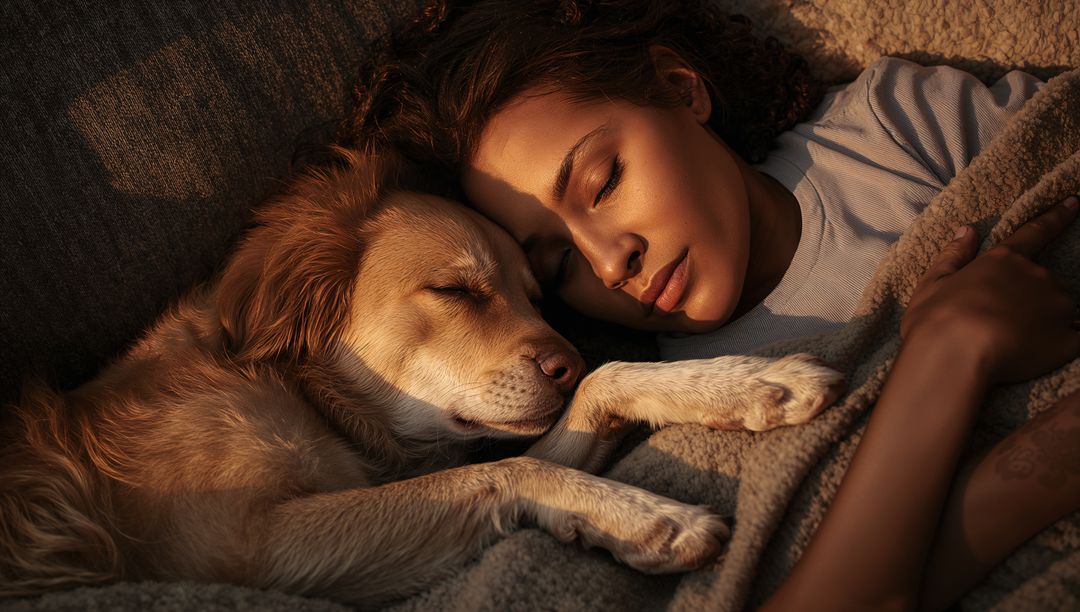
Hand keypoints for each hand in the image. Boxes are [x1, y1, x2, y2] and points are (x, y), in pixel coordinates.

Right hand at [901, 196, 1079, 383]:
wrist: (953, 357)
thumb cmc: (936, 318)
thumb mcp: (932, 282)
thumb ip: (953, 255)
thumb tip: (967, 229)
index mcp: (1004, 260)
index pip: (1036, 231)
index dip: (1057, 216)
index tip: (1074, 202)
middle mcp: (1037, 276)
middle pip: (1043, 282)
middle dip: (1029, 298)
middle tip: (999, 323)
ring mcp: (1057, 306)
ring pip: (1058, 309)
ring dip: (1043, 321)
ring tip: (1011, 344)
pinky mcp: (1068, 339)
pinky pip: (1077, 338)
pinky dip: (1064, 342)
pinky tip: (1043, 352)